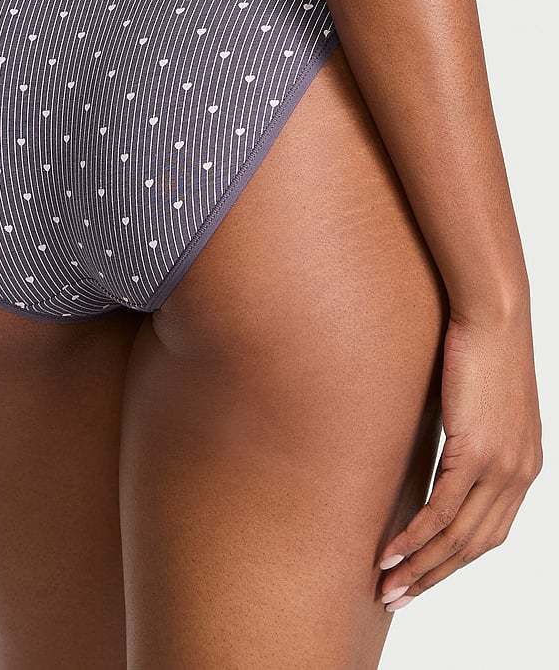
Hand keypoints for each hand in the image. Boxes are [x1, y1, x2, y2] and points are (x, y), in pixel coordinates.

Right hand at [378, 302, 541, 610]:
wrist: (495, 314)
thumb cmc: (483, 347)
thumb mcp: (481, 401)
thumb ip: (470, 434)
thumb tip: (441, 450)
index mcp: (525, 467)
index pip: (489, 533)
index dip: (453, 561)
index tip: (422, 577)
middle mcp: (519, 475)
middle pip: (474, 546)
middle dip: (434, 578)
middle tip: (398, 598)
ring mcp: (502, 467)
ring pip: (458, 537)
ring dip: (421, 568)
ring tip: (388, 587)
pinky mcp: (477, 452)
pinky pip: (444, 509)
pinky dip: (416, 537)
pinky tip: (392, 552)